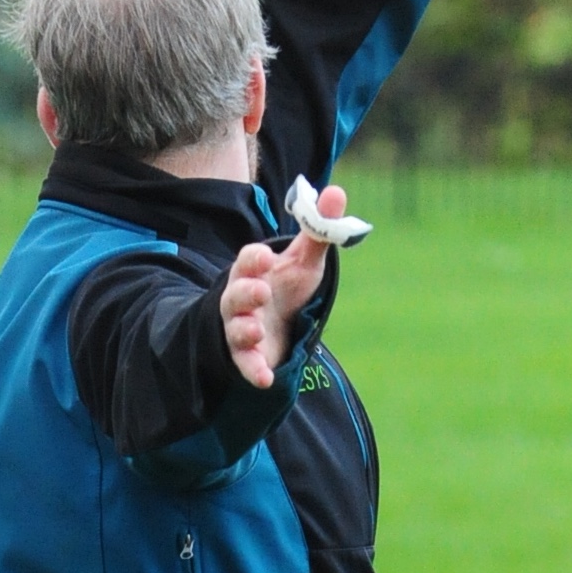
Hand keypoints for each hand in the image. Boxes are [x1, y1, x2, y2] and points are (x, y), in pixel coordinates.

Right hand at [220, 193, 343, 389]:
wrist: (278, 322)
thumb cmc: (287, 286)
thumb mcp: (304, 259)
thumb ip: (317, 230)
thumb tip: (336, 192)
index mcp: (254, 271)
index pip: (248, 260)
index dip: (254, 259)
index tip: (266, 257)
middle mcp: (242, 299)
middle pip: (236, 294)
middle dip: (245, 292)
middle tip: (261, 291)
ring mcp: (242, 328)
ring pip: (235, 329)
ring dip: (243, 331)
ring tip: (256, 331)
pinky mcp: (248, 356)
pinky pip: (245, 364)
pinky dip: (253, 371)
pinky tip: (265, 380)